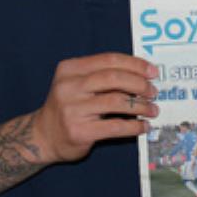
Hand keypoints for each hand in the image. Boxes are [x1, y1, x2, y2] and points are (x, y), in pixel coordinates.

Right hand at [31, 53, 159, 163]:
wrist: (43, 136)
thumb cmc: (69, 107)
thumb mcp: (77, 84)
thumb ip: (102, 76)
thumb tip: (141, 74)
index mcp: (70, 69)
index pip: (109, 60)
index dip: (135, 64)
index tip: (153, 71)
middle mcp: (69, 86)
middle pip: (113, 78)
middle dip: (140, 83)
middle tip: (153, 91)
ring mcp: (73, 109)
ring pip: (117, 101)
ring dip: (141, 105)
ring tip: (153, 109)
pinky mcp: (79, 131)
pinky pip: (115, 126)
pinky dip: (134, 126)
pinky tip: (143, 126)